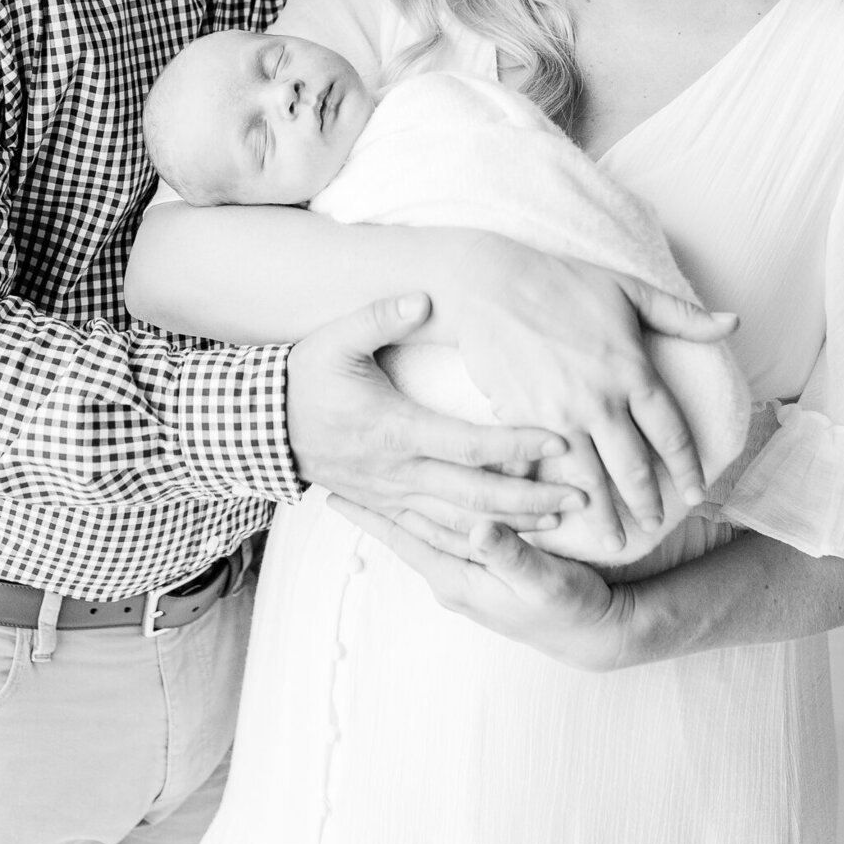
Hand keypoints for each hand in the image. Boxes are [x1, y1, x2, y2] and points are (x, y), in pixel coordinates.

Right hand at [286, 293, 582, 531]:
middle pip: (477, 495)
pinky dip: (474, 543)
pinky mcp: (385, 508)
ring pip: (462, 523)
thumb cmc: (302, 379)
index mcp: (395, 430)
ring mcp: (392, 497)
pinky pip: (436, 536)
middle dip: (532, 499)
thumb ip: (380, 316)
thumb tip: (422, 298)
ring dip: (513, 527)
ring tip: (561, 524)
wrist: (260, 429)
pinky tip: (507, 545)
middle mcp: (399, 471)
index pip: (469, 443)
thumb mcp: (334, 338)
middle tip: (582, 498)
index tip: (560, 440)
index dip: (517, 444)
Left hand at [331, 498, 638, 671]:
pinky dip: (424, 514)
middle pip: (403, 534)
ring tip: (361, 485)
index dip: (369, 516)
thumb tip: (478, 530)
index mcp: (459, 579)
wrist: (597, 632)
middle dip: (370, 508)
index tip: (332, 494)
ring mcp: (466, 576)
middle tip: (333, 476)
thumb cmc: (573, 608)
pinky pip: (443, 536)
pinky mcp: (482, 570)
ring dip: (391, 509)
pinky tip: (413, 501)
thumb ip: (511, 556)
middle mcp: (454, 579)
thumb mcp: (546, 583)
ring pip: (420, 533)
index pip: (404, 539)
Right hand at [439, 235, 735, 550]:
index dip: (687, 468)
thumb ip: (682, 315)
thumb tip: (733, 322)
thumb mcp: (630, 289)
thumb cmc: (561, 281)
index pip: (672, 435)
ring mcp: (560, 415)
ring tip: (615, 542)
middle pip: (635, 467)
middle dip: (647, 502)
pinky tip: (556, 514)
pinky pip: (544, 469)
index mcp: (633, 372)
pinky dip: (551, 496)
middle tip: (654, 525)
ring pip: (592, 479)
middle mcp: (602, 401)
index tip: (696, 493)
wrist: (489, 286)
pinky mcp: (523, 421)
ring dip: (606, 515)